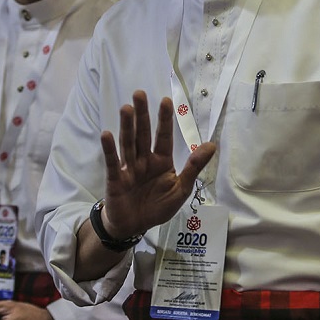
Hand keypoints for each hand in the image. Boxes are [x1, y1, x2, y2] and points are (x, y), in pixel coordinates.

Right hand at [99, 91, 215, 238]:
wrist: (134, 226)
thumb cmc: (157, 206)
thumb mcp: (181, 189)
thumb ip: (193, 167)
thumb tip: (212, 145)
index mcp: (161, 161)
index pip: (163, 136)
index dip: (164, 119)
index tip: (166, 100)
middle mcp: (144, 160)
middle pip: (142, 134)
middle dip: (142, 115)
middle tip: (139, 93)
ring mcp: (129, 168)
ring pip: (128, 144)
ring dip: (127, 126)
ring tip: (126, 108)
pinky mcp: (115, 179)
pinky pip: (113, 162)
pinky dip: (109, 149)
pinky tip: (107, 134)